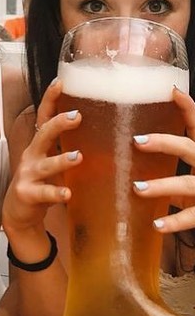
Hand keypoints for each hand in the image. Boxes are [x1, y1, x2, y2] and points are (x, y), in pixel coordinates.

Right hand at [3, 80, 82, 235]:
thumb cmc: (41, 183)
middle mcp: (32, 155)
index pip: (44, 117)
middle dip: (58, 124)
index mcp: (40, 145)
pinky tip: (67, 193)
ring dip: (62, 160)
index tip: (60, 82)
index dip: (50, 99)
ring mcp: (28, 174)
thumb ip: (71, 149)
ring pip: (46, 165)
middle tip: (77, 116)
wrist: (18, 212)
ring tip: (78, 157)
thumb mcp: (52, 162)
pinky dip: (56, 192)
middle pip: (43, 134)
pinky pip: (44, 193)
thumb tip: (109, 136)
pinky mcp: (27, 194)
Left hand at [132, 86, 194, 232]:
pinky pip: (193, 217)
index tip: (172, 91)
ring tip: (136, 187)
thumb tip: (127, 143)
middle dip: (164, 143)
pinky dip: (174, 221)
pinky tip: (156, 224)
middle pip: (188, 148)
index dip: (188, 107)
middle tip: (136, 141)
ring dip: (161, 186)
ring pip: (186, 183)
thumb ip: (169, 157)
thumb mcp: (191, 166)